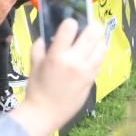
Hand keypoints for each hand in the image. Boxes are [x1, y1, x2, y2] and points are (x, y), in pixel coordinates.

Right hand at [8, 20, 105, 135]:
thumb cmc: (37, 89)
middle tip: (90, 26)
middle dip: (93, 26)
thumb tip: (47, 36)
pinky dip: (98, 56)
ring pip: (102, 47)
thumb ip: (39, 48)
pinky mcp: (93, 79)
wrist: (45, 113)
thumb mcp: (34, 66)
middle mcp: (74, 61)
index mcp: (57, 56)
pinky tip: (92, 57)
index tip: (70, 24)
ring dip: (98, 42)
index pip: (70, 28)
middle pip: (93, 33)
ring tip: (92, 43)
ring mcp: (87, 70)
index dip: (71, 23)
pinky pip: (101, 61)